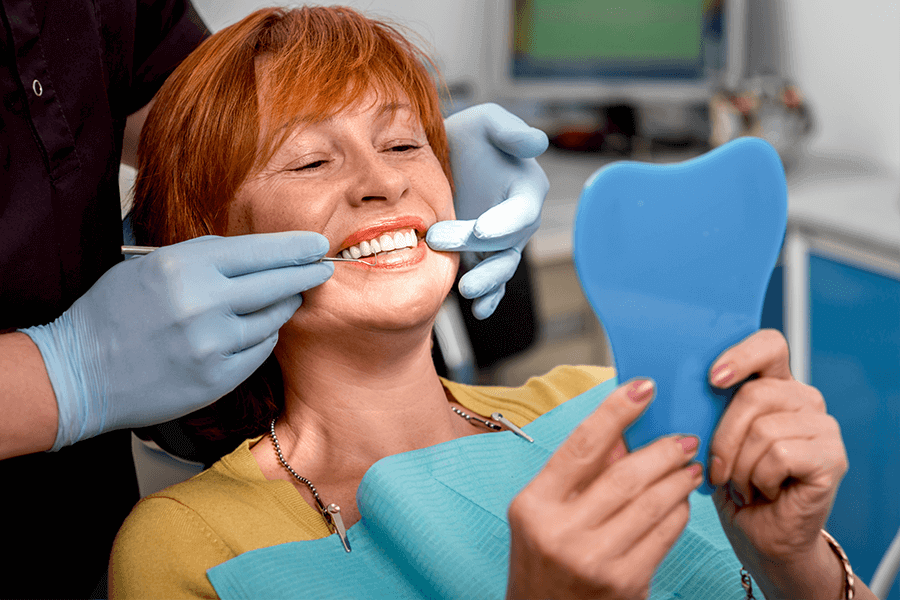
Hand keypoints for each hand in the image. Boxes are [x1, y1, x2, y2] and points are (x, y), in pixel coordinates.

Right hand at [21, 232, 331, 450]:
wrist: (78, 374)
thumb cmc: (112, 314)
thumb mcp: (151, 267)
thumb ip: (203, 259)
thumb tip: (255, 255)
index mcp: (184, 266)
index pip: (259, 251)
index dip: (294, 248)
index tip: (316, 244)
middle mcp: (203, 303)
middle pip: (277, 283)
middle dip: (306, 273)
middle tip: (323, 267)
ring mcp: (212, 344)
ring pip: (273, 318)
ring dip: (283, 306)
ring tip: (285, 298)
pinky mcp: (217, 378)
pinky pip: (260, 350)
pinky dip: (262, 337)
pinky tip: (255, 330)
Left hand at [426, 103, 548, 318]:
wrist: (441, 158)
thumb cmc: (469, 136)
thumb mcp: (486, 122)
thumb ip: (510, 132)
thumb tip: (537, 142)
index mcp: (526, 189)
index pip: (522, 211)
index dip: (505, 222)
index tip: (481, 230)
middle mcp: (518, 220)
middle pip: (507, 244)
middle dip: (480, 250)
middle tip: (440, 242)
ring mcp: (501, 242)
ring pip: (501, 268)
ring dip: (487, 282)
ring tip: (466, 291)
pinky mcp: (482, 257)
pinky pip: (491, 282)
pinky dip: (489, 298)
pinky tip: (478, 310)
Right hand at [506, 379, 703, 599]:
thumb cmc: (543, 561)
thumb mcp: (544, 513)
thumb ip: (579, 474)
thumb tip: (624, 432)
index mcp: (534, 505)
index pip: (581, 445)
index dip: (615, 411)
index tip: (642, 387)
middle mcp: (561, 532)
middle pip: (625, 475)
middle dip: (661, 450)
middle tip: (684, 438)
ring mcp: (595, 560)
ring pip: (651, 504)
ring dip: (677, 478)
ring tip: (689, 465)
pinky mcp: (626, 583)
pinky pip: (664, 535)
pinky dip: (678, 511)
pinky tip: (682, 500)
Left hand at [706, 329, 848, 595]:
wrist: (758, 535)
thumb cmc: (731, 484)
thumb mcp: (710, 437)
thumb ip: (704, 406)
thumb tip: (668, 386)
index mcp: (774, 384)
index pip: (768, 344)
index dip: (741, 355)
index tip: (713, 378)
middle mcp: (804, 398)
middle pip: (754, 393)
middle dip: (723, 437)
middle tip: (719, 468)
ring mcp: (823, 426)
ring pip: (763, 429)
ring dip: (741, 466)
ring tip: (745, 483)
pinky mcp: (832, 457)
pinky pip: (779, 455)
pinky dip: (760, 479)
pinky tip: (765, 491)